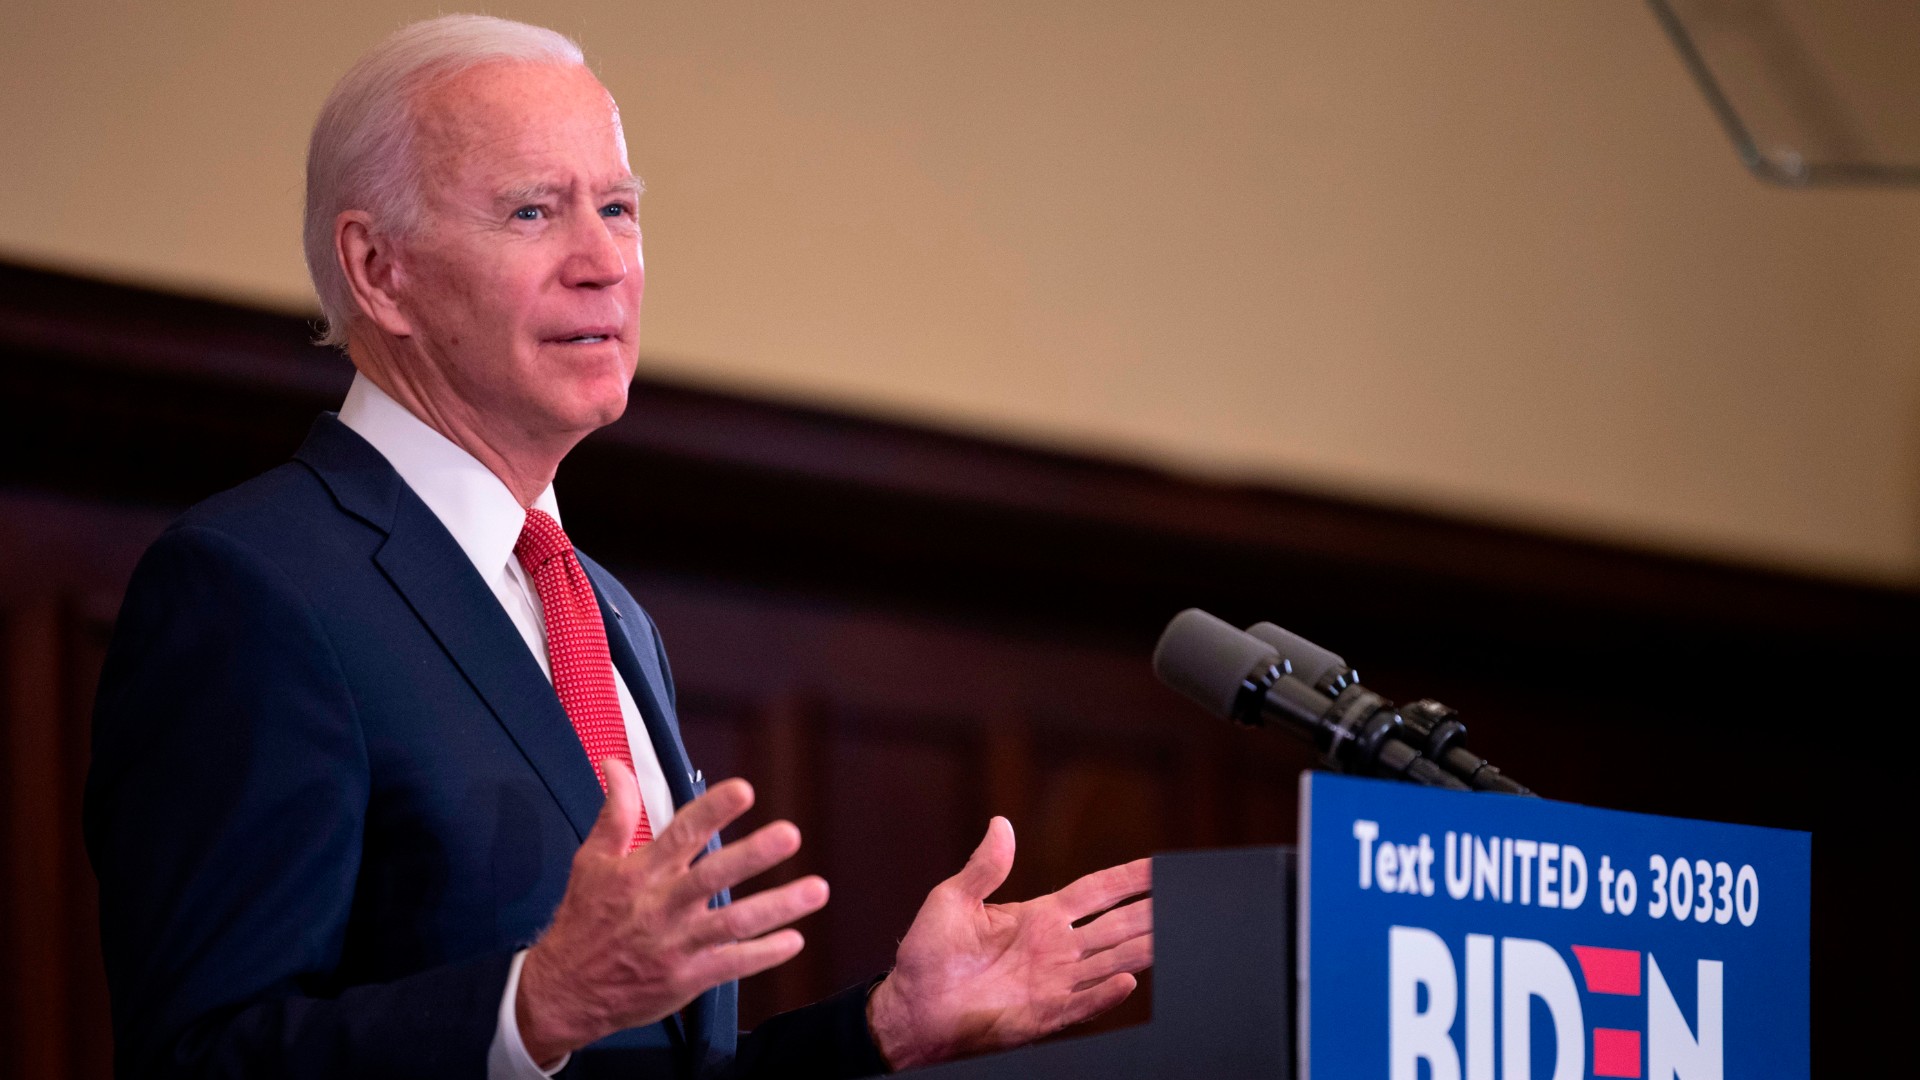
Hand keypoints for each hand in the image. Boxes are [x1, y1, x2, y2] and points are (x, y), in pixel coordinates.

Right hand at [516, 760, 826, 1064]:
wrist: (563, 992)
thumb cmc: (582, 921)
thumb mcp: (592, 862)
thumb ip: (615, 812)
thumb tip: (617, 765)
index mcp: (640, 874)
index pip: (681, 834)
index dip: (712, 810)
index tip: (743, 790)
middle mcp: (662, 906)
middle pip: (713, 876)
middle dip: (754, 855)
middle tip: (790, 834)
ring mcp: (677, 945)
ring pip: (734, 923)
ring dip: (778, 907)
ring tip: (817, 889)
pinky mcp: (687, 978)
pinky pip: (733, 965)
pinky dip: (764, 954)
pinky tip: (795, 939)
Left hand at [866, 817, 1152, 1068]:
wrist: (912, 1007)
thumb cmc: (928, 954)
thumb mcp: (952, 899)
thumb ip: (984, 867)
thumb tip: (1001, 824)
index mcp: (1038, 917)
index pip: (1096, 892)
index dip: (1128, 878)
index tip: (1160, 865)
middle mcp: (1055, 949)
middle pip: (1117, 925)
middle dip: (1152, 909)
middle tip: (1187, 895)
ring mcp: (1054, 983)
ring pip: (1112, 961)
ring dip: (1143, 947)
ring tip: (1175, 931)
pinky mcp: (1044, 1015)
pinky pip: (1084, 1003)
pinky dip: (1106, 995)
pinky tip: (1130, 982)